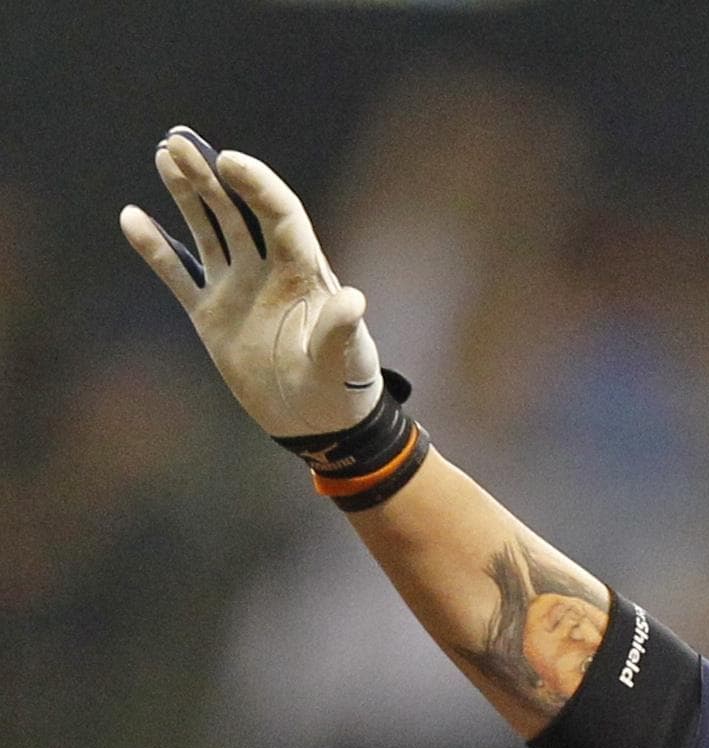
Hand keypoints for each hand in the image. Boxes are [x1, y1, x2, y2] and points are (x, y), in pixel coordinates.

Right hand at [118, 128, 383, 440]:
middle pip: (237, 211)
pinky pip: (178, 273)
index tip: (229, 161)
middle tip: (179, 141)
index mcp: (304, 273)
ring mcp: (237, 289)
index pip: (280, 215)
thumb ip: (341, 329)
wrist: (317, 421)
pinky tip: (131, 217)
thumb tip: (352, 299)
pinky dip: (155, 247)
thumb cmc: (342, 388)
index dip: (257, 185)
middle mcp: (269, 272)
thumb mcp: (345, 360)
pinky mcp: (210, 313)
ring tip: (164, 154)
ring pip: (208, 230)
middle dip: (211, 175)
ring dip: (187, 195)